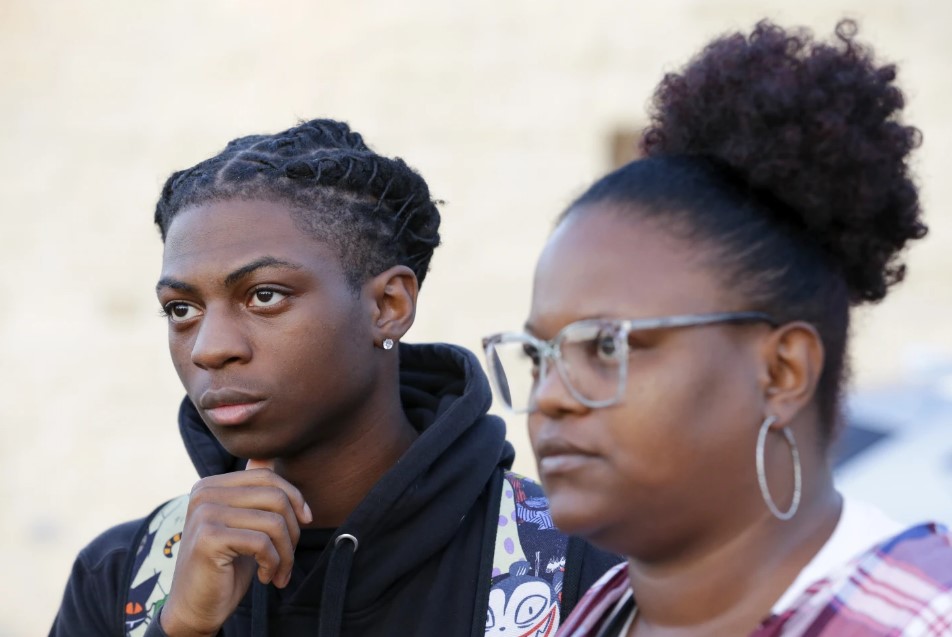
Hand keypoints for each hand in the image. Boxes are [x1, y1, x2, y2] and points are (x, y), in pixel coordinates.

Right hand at [158, 459, 311, 636]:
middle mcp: (204, 493)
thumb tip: (264, 457)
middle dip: (293, 530)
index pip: (267, 476)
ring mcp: (204, 514)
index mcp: (211, 485)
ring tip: (279, 571)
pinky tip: (266, 577)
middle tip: (288, 556)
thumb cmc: (225, 566)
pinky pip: (263, 543)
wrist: (195, 608)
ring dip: (286, 553)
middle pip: (275, 496)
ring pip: (274, 522)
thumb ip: (250, 491)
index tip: (305, 521)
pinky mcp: (209, 538)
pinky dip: (274, 564)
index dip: (294, 497)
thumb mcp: (242, 524)